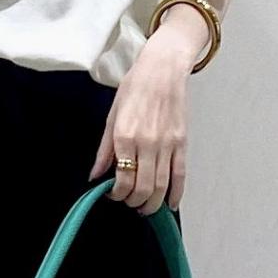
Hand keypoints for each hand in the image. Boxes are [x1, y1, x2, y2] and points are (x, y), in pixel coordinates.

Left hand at [86, 42, 188, 214]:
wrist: (162, 70)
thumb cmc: (136, 88)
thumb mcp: (111, 116)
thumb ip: (104, 150)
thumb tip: (95, 175)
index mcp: (125, 136)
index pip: (122, 179)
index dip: (116, 194)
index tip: (113, 194)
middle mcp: (147, 143)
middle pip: (143, 188)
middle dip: (134, 202)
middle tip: (129, 203)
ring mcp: (167, 144)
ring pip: (161, 186)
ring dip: (152, 203)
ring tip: (145, 207)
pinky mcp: (182, 143)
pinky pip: (180, 175)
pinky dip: (175, 194)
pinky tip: (169, 203)